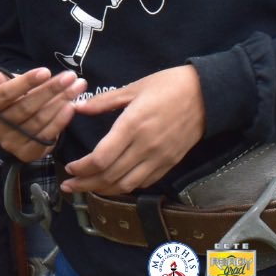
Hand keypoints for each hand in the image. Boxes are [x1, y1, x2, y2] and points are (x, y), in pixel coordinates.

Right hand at [0, 62, 83, 162]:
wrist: (19, 128)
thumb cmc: (13, 101)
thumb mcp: (2, 86)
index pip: (5, 93)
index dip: (26, 82)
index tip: (46, 70)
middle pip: (25, 107)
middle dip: (51, 90)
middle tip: (70, 77)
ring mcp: (10, 144)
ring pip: (38, 120)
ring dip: (60, 103)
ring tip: (76, 88)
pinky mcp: (26, 154)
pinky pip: (46, 136)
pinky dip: (60, 122)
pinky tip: (71, 107)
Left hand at [60, 65, 205, 195]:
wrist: (207, 95)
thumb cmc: (167, 85)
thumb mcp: (133, 87)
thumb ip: (103, 101)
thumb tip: (76, 107)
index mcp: (132, 125)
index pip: (102, 158)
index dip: (83, 168)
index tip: (69, 167)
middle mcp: (145, 146)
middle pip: (111, 176)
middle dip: (86, 183)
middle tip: (69, 185)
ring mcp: (160, 158)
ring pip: (127, 184)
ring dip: (104, 189)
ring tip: (87, 188)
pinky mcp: (170, 163)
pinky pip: (145, 182)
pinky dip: (126, 186)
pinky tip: (114, 183)